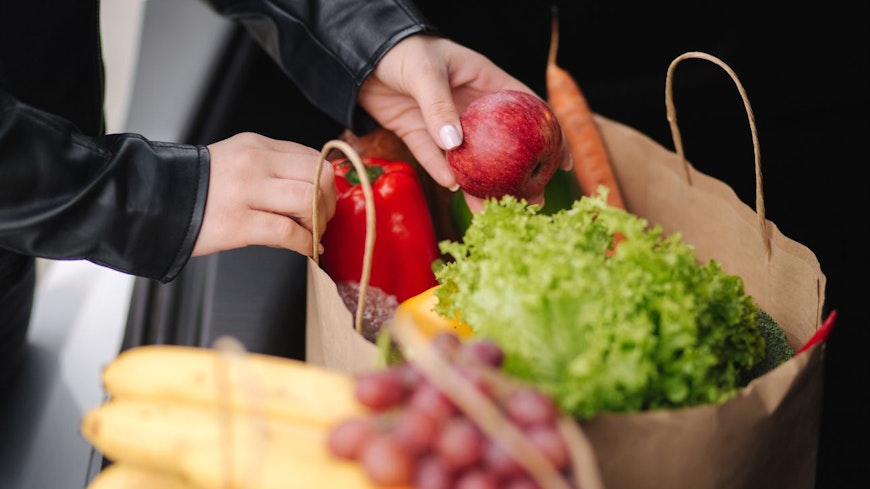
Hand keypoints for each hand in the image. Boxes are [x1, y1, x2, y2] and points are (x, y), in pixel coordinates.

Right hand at [193, 133, 335, 256]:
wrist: (152, 202)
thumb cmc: (197, 188)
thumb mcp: (236, 161)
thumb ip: (272, 168)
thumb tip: (313, 189)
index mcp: (256, 145)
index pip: (312, 156)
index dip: (326, 182)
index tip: (325, 199)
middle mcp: (254, 163)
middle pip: (319, 175)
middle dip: (329, 202)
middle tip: (322, 219)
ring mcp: (246, 192)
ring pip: (309, 200)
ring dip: (319, 222)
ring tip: (312, 234)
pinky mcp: (238, 223)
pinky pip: (288, 232)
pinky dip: (305, 244)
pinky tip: (305, 249)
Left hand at [358, 35, 571, 210]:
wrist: (360, 55)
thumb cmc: (402, 50)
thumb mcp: (425, 72)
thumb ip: (439, 106)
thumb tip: (456, 144)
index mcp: (485, 81)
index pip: (528, 109)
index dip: (550, 135)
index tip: (563, 162)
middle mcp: (470, 106)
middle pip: (503, 144)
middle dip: (519, 173)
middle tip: (532, 200)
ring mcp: (446, 123)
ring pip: (470, 159)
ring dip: (483, 185)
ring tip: (494, 209)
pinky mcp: (420, 135)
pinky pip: (435, 159)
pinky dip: (444, 174)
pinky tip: (457, 190)